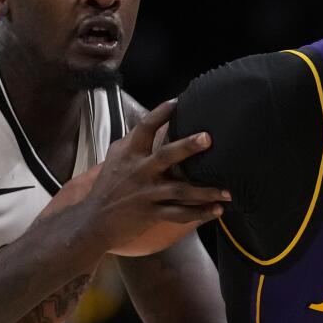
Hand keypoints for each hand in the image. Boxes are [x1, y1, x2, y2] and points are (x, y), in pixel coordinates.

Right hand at [73, 100, 230, 252]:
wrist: (94, 221)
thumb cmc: (107, 187)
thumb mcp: (115, 158)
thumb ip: (132, 141)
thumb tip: (149, 122)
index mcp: (130, 154)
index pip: (144, 127)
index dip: (160, 113)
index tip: (178, 101)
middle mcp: (139, 171)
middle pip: (166, 155)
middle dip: (187, 147)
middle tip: (208, 138)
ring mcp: (146, 193)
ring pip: (179, 191)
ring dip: (205, 191)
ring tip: (228, 191)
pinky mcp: (151, 214)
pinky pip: (179, 214)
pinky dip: (199, 214)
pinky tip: (217, 211)